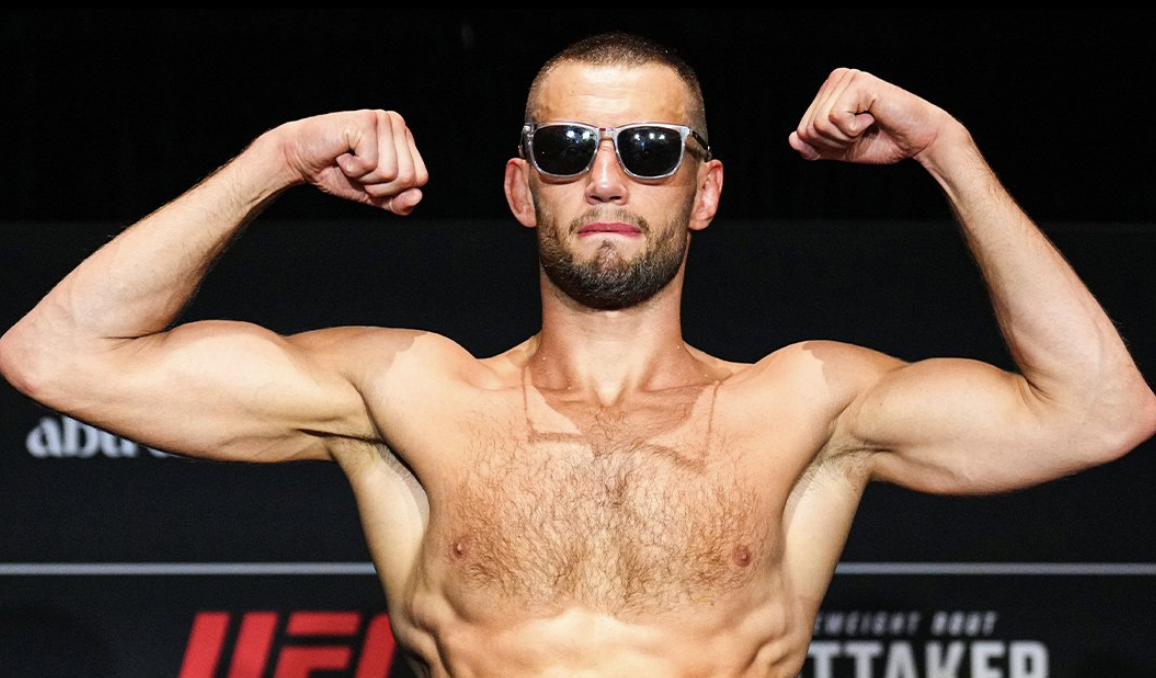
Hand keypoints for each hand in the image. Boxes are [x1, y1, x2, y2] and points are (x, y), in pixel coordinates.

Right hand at [270, 109, 428, 214]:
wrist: (299, 158)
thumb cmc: (336, 173)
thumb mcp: (373, 195)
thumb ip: (398, 202)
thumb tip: (418, 197)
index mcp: (405, 138)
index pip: (420, 179)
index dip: (392, 190)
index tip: (369, 176)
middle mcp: (397, 124)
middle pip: (408, 177)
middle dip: (378, 185)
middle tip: (357, 169)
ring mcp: (383, 120)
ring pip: (390, 172)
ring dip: (363, 176)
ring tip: (348, 160)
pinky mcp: (366, 121)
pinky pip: (371, 164)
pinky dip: (352, 168)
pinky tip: (341, 153)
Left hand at [788, 68, 957, 165]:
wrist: (919, 141)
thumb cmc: (884, 141)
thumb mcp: (841, 150)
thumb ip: (815, 147)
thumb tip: (793, 138)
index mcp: (828, 91)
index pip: (802, 129)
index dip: (825, 145)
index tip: (852, 137)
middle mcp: (836, 78)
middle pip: (808, 127)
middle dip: (835, 142)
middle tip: (861, 133)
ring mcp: (848, 78)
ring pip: (820, 123)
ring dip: (846, 136)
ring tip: (868, 125)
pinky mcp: (860, 83)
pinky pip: (836, 117)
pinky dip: (854, 129)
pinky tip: (873, 117)